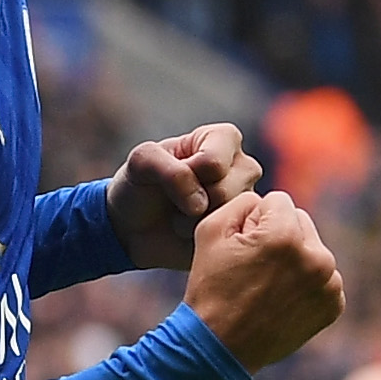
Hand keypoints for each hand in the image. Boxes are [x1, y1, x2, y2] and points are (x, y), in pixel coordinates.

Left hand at [108, 123, 261, 271]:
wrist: (134, 227)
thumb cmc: (141, 186)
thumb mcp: (142, 162)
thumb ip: (169, 170)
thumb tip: (200, 203)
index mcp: (223, 138)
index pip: (214, 162)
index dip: (188, 175)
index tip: (175, 175)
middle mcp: (243, 166)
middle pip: (226, 191)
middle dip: (193, 202)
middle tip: (179, 201)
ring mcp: (246, 200)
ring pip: (229, 217)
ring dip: (197, 222)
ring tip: (185, 216)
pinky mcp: (243, 230)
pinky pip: (230, 240)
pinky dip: (205, 239)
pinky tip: (196, 232)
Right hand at [185, 188, 345, 370]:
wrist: (220, 347)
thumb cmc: (211, 288)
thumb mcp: (210, 230)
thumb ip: (243, 202)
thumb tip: (264, 202)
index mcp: (286, 235)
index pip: (279, 201)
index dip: (255, 220)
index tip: (243, 246)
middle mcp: (316, 257)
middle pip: (300, 222)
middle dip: (280, 236)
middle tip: (255, 267)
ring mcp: (329, 284)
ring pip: (313, 250)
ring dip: (294, 260)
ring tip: (267, 286)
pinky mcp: (334, 305)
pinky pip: (322, 278)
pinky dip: (306, 285)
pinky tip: (282, 300)